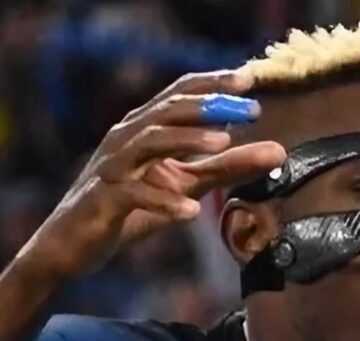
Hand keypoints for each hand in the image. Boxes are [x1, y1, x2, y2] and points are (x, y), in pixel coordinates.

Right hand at [16, 70, 285, 288]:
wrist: (78, 241)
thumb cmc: (135, 205)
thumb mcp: (189, 184)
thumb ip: (228, 167)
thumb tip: (279, 151)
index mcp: (146, 128)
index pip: (180, 96)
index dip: (213, 84)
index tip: (251, 78)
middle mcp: (126, 139)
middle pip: (165, 111)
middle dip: (207, 106)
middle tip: (249, 108)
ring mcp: (113, 167)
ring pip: (146, 142)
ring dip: (186, 139)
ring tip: (223, 141)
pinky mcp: (103, 200)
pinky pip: (133, 195)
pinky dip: (163, 201)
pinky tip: (192, 211)